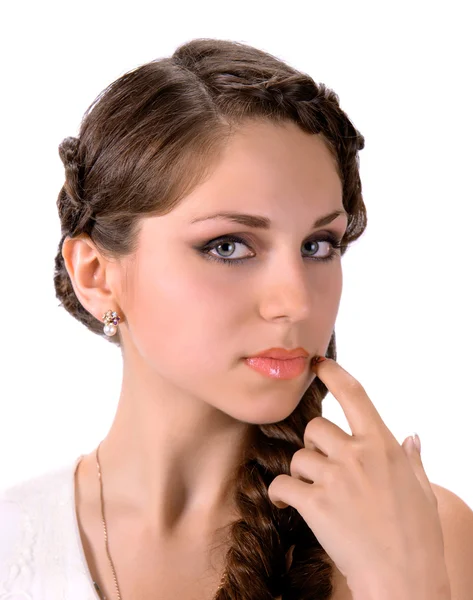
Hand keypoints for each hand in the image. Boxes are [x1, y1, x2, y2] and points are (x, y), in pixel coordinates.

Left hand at [267, 358, 449, 598]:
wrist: (404, 579)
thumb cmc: (417, 536)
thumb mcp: (422, 490)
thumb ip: (412, 459)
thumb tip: (412, 437)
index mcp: (382, 444)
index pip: (354, 394)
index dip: (332, 373)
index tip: (318, 363)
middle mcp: (357, 454)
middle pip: (316, 426)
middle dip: (315, 444)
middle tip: (323, 467)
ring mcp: (335, 478)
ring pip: (299, 456)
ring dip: (301, 472)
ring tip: (313, 493)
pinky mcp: (314, 504)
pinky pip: (282, 483)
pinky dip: (280, 491)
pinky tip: (286, 501)